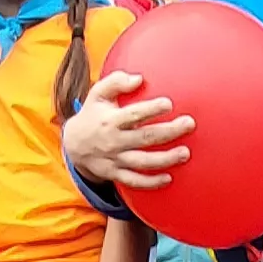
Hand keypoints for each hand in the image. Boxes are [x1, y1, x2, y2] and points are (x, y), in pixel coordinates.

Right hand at [64, 69, 193, 190]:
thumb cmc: (93, 114)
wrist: (73, 145)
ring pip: (143, 162)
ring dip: (165, 159)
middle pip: (145, 138)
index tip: (169, 104)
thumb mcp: (97, 94)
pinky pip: (134, 181)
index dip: (151, 109)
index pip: (133, 115)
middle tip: (189, 124)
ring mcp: (115, 159)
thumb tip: (138, 79)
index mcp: (111, 120)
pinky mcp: (115, 174)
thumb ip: (116, 82)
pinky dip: (150, 183)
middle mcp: (114, 141)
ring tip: (185, 153)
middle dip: (169, 132)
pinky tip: (168, 179)